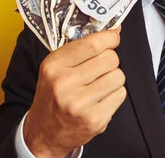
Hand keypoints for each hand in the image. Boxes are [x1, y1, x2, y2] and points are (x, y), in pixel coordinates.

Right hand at [23, 27, 125, 157]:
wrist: (44, 133)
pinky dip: (115, 95)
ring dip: (113, 79)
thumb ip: (82, 48)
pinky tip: (100, 99)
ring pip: (119, 76)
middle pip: (110, 59)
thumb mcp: (56, 67)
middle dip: (110, 61)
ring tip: (99, 86)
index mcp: (54, 65)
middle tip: (100, 69)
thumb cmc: (53, 95)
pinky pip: (120, 95)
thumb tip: (115, 30)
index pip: (92, 44)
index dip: (110, 38)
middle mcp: (64, 84)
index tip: (114, 37)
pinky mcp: (94, 120)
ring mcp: (80, 104)